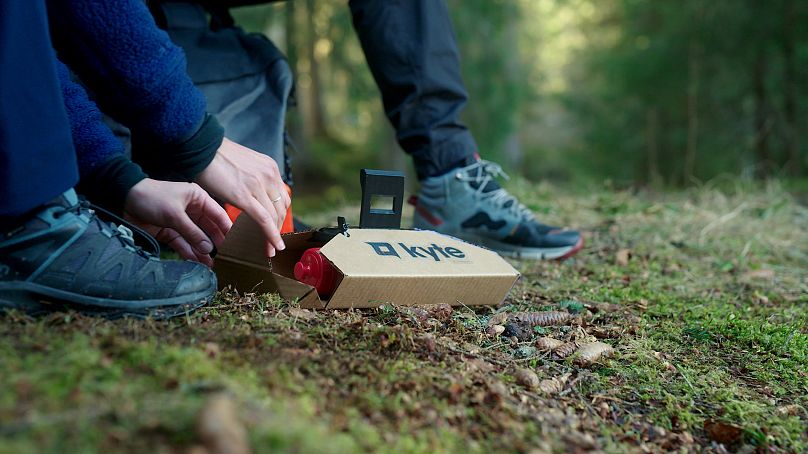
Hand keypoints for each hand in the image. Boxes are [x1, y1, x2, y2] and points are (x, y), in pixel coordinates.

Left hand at [124, 179, 232, 265]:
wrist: (123, 200)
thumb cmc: (151, 198)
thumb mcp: (174, 215)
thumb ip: (192, 233)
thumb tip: (207, 249)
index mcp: (197, 198)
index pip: (218, 215)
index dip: (227, 229)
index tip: (235, 244)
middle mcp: (192, 209)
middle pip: (208, 229)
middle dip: (215, 243)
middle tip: (224, 258)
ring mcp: (181, 221)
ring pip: (196, 238)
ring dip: (202, 251)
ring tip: (211, 265)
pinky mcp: (169, 231)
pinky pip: (182, 243)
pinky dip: (188, 252)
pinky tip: (196, 262)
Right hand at [195, 137, 289, 256]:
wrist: (200, 148)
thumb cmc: (215, 156)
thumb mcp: (243, 164)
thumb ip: (252, 178)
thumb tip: (251, 192)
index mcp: (269, 167)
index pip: (281, 196)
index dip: (280, 215)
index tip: (276, 226)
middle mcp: (268, 175)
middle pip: (281, 208)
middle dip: (279, 228)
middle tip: (274, 242)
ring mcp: (258, 185)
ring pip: (274, 217)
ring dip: (274, 236)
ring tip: (271, 249)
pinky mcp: (245, 195)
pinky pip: (264, 220)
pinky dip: (270, 236)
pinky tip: (272, 247)